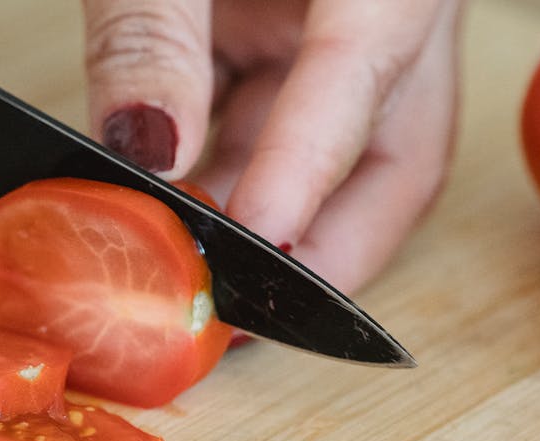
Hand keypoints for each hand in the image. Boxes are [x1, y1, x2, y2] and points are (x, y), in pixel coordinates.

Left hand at [83, 0, 462, 292]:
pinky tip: (191, 204)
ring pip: (344, 168)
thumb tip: (145, 145)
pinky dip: (245, 183)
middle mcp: (393, 18)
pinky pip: (298, 141)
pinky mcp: (323, 58)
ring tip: (198, 266)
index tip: (252, 248)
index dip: (307, 175)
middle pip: (391, 167)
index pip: (361, 83)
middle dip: (322, 251)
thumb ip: (154, 30)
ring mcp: (364, 44)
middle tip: (243, 312)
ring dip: (270, 223)